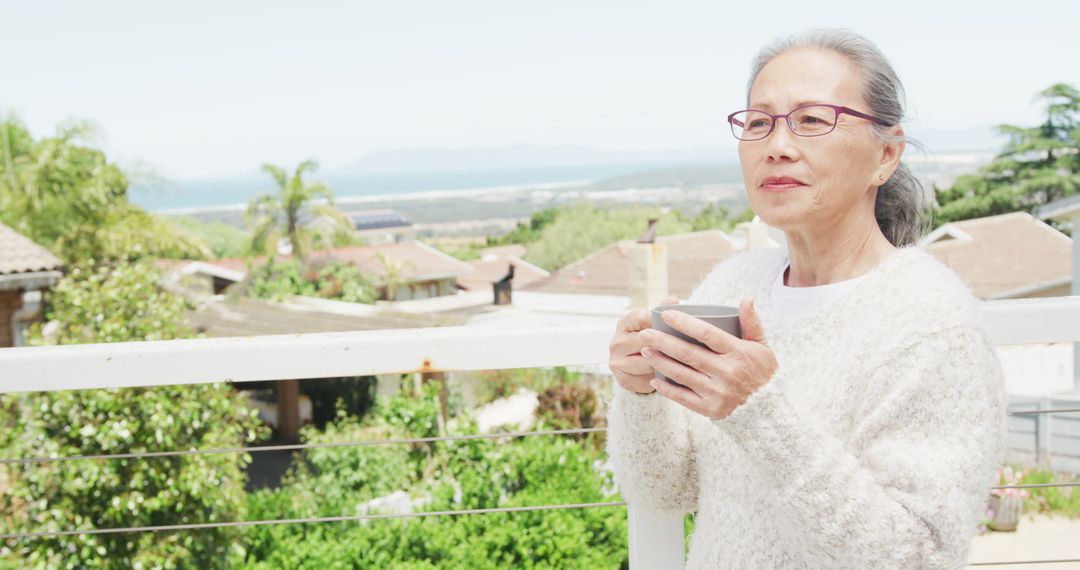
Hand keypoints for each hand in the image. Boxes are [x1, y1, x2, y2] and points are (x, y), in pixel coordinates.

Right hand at [608, 296, 679, 393]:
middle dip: (665, 344)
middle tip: (686, 346)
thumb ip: (663, 311)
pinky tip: (671, 375)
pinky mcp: (622, 379)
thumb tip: (673, 299)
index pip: (641, 318)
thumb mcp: (654, 324)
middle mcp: (616, 342)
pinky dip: (659, 379)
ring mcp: (616, 362)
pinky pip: (645, 380)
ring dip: (664, 362)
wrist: (635, 364)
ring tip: (681, 362)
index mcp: (624, 323)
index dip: (659, 321)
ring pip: (645, 362)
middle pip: (644, 342)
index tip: (675, 324)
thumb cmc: (649, 339)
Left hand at [639, 297, 776, 419]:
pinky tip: (654, 378)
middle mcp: (727, 373)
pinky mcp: (711, 409)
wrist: (770, 410)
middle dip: (662, 342)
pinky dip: (667, 389)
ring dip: (660, 362)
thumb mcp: (762, 346)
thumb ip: (752, 322)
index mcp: (738, 353)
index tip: (666, 315)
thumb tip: (747, 297)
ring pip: (682, 374)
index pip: (707, 334)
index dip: (685, 323)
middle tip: (645, 333)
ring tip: (645, 351)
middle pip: (688, 353)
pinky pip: (683, 398)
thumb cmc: (763, 373)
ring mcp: (718, 392)